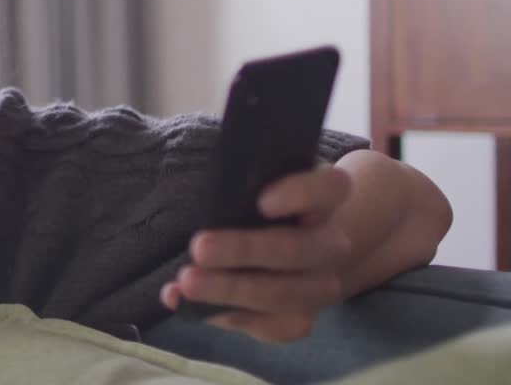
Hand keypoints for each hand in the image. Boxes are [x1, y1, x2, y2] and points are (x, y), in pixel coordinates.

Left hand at [160, 165, 354, 341]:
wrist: (296, 260)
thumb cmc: (258, 211)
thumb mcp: (251, 191)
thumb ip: (230, 192)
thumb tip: (186, 198)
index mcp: (324, 200)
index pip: (330, 188)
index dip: (300, 194)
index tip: (262, 201)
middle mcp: (330, 245)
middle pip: (298, 249)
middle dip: (245, 250)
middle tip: (199, 247)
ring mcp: (320, 287)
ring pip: (283, 294)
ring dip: (231, 290)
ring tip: (187, 282)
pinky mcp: (299, 321)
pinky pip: (267, 326)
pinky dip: (221, 315)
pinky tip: (184, 304)